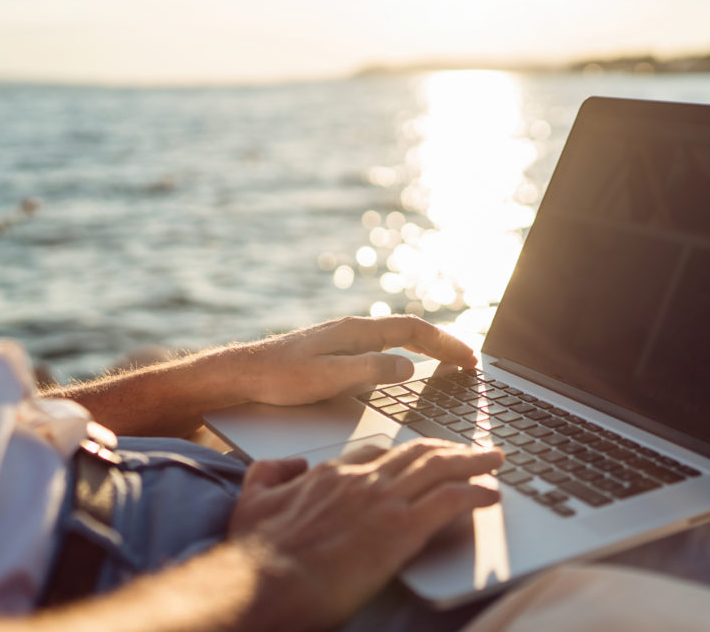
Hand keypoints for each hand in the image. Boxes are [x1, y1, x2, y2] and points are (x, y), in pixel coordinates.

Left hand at [228, 315, 477, 405]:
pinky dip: (405, 354)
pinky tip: (406, 370)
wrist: (239, 376)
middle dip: (443, 345)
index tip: (469, 359)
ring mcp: (344, 341)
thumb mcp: (328, 378)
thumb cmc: (278, 378)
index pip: (413, 330)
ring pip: (396, 339)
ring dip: (426, 348)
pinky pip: (382, 349)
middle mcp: (353, 331)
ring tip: (448, 364)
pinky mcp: (334, 354)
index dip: (445, 344)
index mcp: (356, 332)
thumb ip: (371, 371)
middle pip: (409, 332)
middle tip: (469, 363)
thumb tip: (410, 367)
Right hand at [228, 439, 501, 629]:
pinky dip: (476, 492)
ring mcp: (384, 502)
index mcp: (331, 475)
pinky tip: (490, 495)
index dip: (406, 454)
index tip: (422, 456)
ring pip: (441, 469)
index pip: (379, 454)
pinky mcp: (401, 530)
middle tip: (473, 449)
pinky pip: (451, 500)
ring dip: (473, 461)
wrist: (266, 584)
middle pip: (418, 453)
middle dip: (450, 448)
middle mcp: (362, 481)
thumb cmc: (257, 554)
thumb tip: (289, 463)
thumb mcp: (251, 500)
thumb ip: (270, 473)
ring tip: (493, 460)